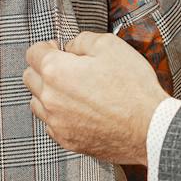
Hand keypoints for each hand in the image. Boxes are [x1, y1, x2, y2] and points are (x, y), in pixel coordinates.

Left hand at [24, 32, 166, 166]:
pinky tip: (80, 111)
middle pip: (29, 78)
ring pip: (37, 104)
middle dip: (43, 69)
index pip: (32, 53)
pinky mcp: (67, 141)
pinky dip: (60, 116)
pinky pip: (51, 125)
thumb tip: (71, 46)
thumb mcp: (111, 46)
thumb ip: (82, 40)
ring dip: (48, 94)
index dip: (46, 46)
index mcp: (56, 71)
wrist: (150, 128)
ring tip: (74, 91)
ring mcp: (57, 123)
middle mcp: (50, 98)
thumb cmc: (133, 88)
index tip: (57, 48)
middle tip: (65, 68)